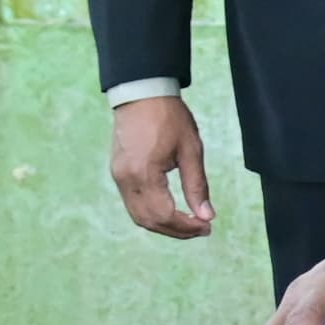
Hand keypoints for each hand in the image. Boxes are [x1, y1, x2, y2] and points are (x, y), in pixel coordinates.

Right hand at [109, 94, 212, 238]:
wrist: (142, 93)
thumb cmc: (169, 117)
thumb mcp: (191, 150)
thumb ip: (197, 186)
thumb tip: (206, 216)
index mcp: (144, 173)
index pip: (164, 215)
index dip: (186, 227)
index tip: (207, 227)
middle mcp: (126, 180)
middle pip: (148, 221)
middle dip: (176, 231)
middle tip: (201, 229)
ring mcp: (118, 177)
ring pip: (138, 216)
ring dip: (163, 225)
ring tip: (188, 223)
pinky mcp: (118, 173)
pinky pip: (133, 204)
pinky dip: (152, 213)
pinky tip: (171, 211)